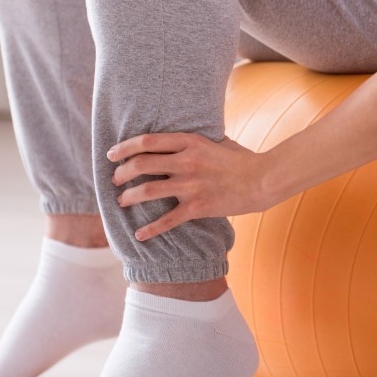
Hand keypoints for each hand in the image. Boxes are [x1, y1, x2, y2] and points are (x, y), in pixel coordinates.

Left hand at [107, 133, 272, 240]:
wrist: (263, 180)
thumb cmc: (243, 160)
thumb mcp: (218, 141)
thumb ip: (196, 141)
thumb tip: (178, 141)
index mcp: (191, 142)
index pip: (148, 142)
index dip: (125, 147)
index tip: (112, 154)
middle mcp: (187, 162)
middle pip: (141, 164)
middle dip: (122, 173)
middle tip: (115, 179)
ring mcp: (192, 185)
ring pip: (147, 191)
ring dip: (129, 197)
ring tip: (122, 200)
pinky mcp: (198, 207)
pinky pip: (167, 220)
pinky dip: (150, 229)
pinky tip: (139, 235)